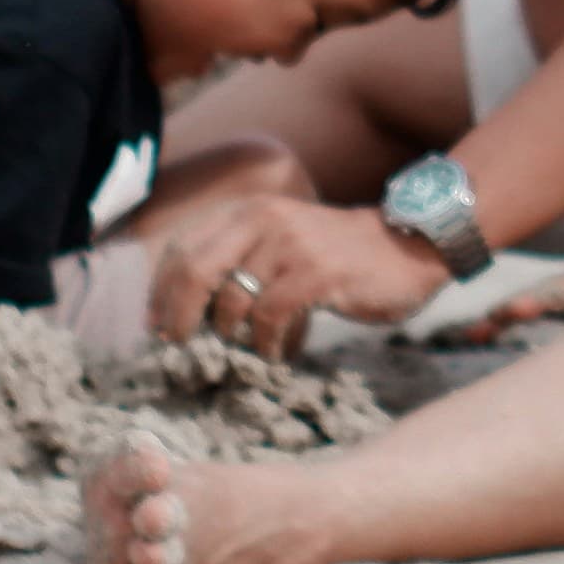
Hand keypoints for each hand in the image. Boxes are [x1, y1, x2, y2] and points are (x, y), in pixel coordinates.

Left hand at [123, 182, 445, 361]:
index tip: (156, 324)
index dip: (161, 290)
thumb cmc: (337, 253)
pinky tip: (276, 352)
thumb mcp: (281, 240)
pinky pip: (271, 317)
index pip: (183, 248)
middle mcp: (264, 220)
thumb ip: (239, 258)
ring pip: (233, 301)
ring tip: (248, 346)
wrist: (407, 245)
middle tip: (179, 345)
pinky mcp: (318, 274)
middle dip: (178, 315)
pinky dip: (267, 343)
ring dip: (233, 335)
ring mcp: (292, 246)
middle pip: (194, 271)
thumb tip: (189, 307)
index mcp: (248, 211)